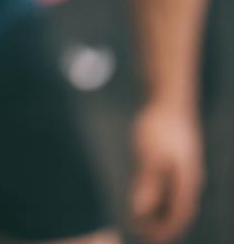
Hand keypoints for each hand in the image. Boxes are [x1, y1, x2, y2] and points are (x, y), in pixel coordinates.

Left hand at [129, 102, 203, 242]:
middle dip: (162, 224)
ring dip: (160, 210)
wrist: (168, 99)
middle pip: (178, 209)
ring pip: (174, 197)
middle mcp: (188, 178)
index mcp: (185, 182)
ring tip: (142, 219)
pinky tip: (147, 194)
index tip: (148, 239)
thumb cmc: (159, 127)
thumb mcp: (149, 156)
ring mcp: (183, 167)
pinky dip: (159, 194)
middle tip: (142, 233)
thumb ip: (147, 185)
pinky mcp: (174, 157)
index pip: (177, 215)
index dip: (164, 229)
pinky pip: (169, 184)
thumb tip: (140, 211)